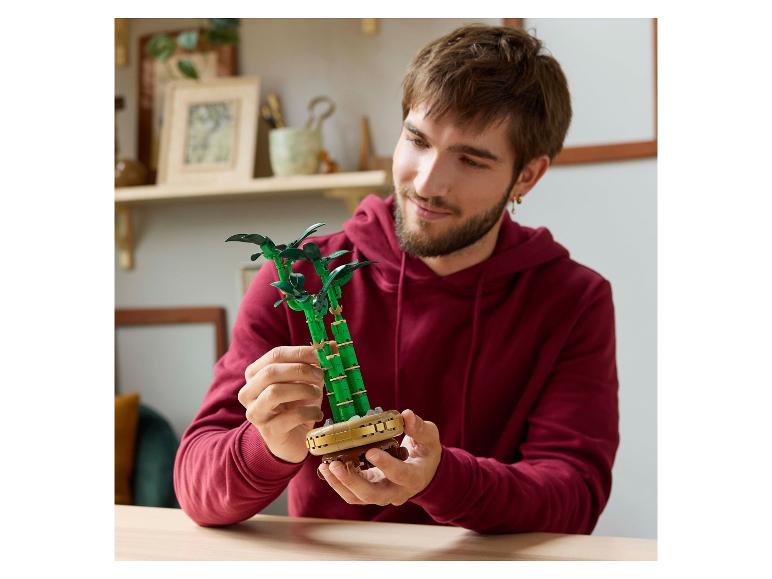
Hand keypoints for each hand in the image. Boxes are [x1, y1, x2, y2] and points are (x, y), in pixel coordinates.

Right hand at [238, 346, 324, 462]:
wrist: (292, 438)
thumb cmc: (297, 404)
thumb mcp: (307, 380)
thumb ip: (317, 362)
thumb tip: (334, 346)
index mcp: (255, 374)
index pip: (275, 355)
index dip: (301, 352)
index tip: (323, 355)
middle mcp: (249, 392)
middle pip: (271, 372)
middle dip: (301, 370)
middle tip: (322, 375)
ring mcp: (256, 412)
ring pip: (274, 392)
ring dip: (303, 390)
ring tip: (317, 394)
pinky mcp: (269, 431)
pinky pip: (290, 417)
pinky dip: (309, 412)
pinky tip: (318, 414)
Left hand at [319, 409, 441, 505]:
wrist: (425, 470)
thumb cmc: (426, 451)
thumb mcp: (429, 437)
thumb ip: (419, 427)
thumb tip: (406, 415)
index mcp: (415, 477)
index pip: (400, 474)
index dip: (386, 465)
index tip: (370, 451)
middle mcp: (397, 492)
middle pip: (373, 495)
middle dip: (352, 481)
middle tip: (336, 464)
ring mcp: (382, 495)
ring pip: (358, 498)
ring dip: (340, 483)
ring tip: (326, 465)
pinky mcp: (370, 493)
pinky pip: (352, 494)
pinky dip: (338, 483)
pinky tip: (327, 467)